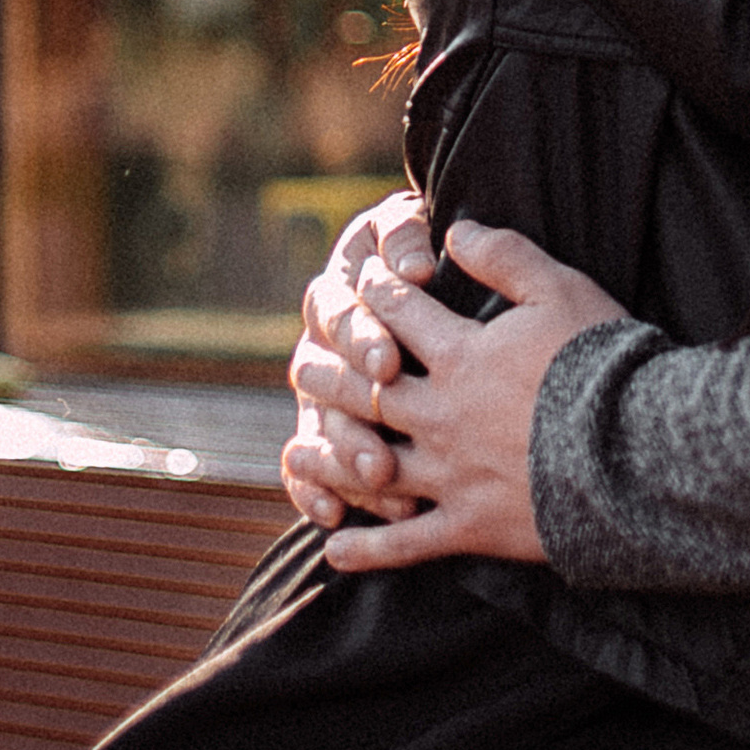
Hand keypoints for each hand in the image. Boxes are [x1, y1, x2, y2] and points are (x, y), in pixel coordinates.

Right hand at [285, 191, 433, 522]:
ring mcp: (324, 395)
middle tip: (384, 425)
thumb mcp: (415, 233)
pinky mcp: (331, 437)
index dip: (360, 339)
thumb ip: (406, 239)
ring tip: (379, 475)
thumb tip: (415, 267)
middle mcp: (322, 344)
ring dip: (343, 453)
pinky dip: (313, 493)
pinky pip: (308, 471)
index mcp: (339, 290)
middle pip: (319, 377)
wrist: (441, 289)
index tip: (390, 361)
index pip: (337, 315)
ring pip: (318, 428)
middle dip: (351, 404)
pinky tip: (334, 515)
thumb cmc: (428, 254)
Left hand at [285, 224, 630, 567]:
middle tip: (303, 366)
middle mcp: (442, 414)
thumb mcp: (559, 289)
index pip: (401, 315)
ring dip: (333, 458)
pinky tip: (335, 549)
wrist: (635, 451)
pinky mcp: (470, 525)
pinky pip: (408, 542)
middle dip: (333, 373)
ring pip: (373, 464)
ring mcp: (451, 474)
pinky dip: (370, 548)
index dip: (377, 294)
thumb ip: (504, 256)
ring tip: (301, 454)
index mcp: (461, 355)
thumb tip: (455, 230)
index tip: (359, 285)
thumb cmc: (600, 362)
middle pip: (368, 390)